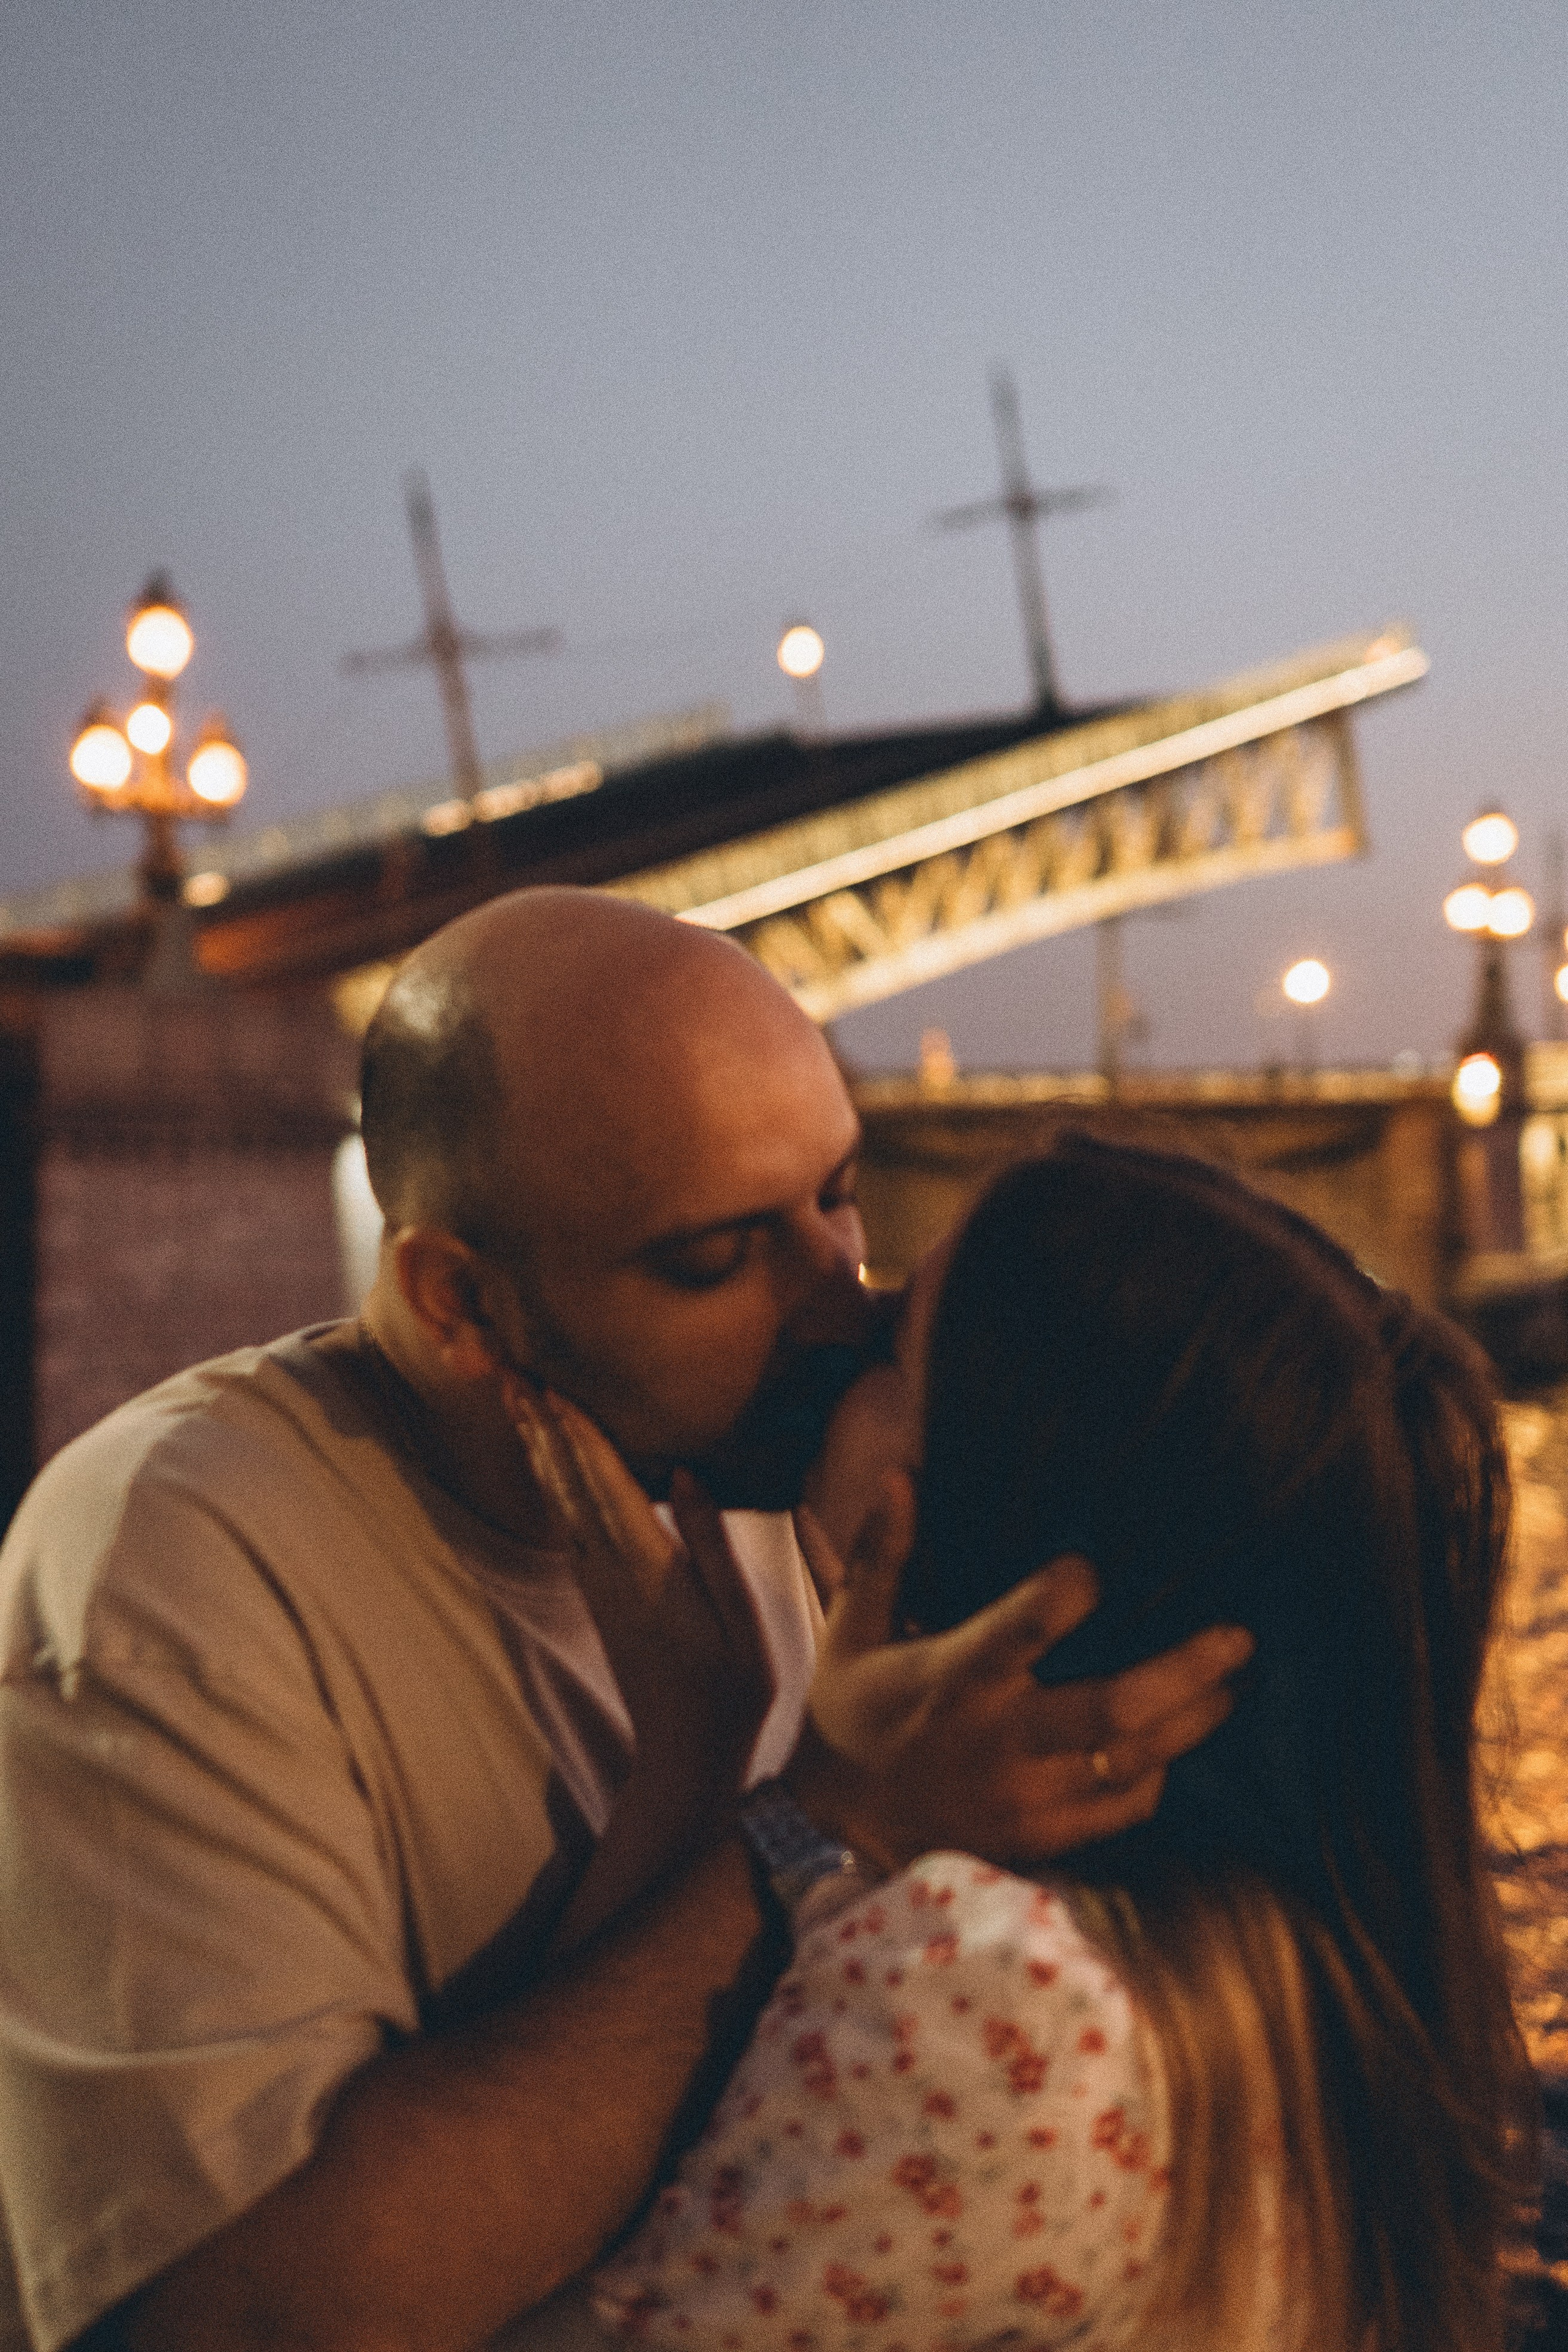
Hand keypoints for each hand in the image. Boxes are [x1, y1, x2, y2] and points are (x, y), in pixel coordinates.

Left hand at [504, 1380, 776, 1909]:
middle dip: (542, 1430)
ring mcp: (599, 1588)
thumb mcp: (739, 1620)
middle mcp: (611, 1574)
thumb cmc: (730, 1690)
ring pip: (560, 1505)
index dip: (578, 1435)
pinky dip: (553, 1487)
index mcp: (648, 1571)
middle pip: (567, 1487)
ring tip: (519, 1406)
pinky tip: (549, 1467)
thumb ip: (710, 1546)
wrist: (685, 1757)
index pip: (605, 1487)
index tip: (552, 1387)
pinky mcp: (600, 1599)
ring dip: (540, 1452)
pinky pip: (568, 1526)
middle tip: (512, 1375)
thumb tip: (683, 1475)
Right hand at [786, 1473, 1251, 1871]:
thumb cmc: (849, 1715)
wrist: (835, 1831)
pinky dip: (1155, 1776)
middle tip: (1237, 1637)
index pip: (1022, 1630)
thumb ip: (882, 1553)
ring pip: (1131, 1762)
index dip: (1066, 1593)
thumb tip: (902, 1474)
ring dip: (1190, 1722)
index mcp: (954, 1679)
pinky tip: (1173, 1743)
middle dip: (1184, 1671)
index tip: (1093, 1567)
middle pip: (1112, 1709)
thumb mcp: (851, 1629)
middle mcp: (998, 1740)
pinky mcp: (1040, 1837)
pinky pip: (1121, 1809)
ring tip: (1230, 1684)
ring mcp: (1026, 1797)